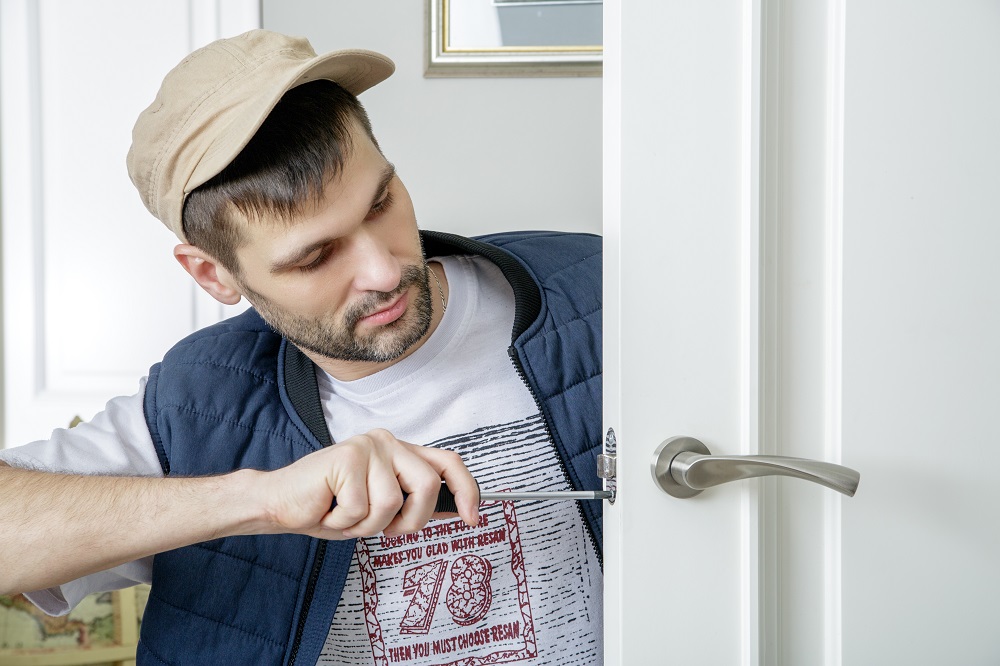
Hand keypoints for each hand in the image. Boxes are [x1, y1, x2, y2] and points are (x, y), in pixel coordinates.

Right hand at [255, 429, 478, 539]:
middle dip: (410, 521)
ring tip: (346, 516)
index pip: (448, 463)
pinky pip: (362, 509)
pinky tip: (329, 510)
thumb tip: (457, 509)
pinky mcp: (346, 458)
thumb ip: (414, 503)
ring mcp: (367, 447)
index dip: (467, 490)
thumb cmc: (329, 507)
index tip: (474, 518)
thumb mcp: (381, 509)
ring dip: (368, 526)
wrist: (280, 505)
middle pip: (426, 485)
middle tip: (385, 530)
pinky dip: (344, 523)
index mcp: (399, 450)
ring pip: (392, 503)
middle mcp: (386, 442)